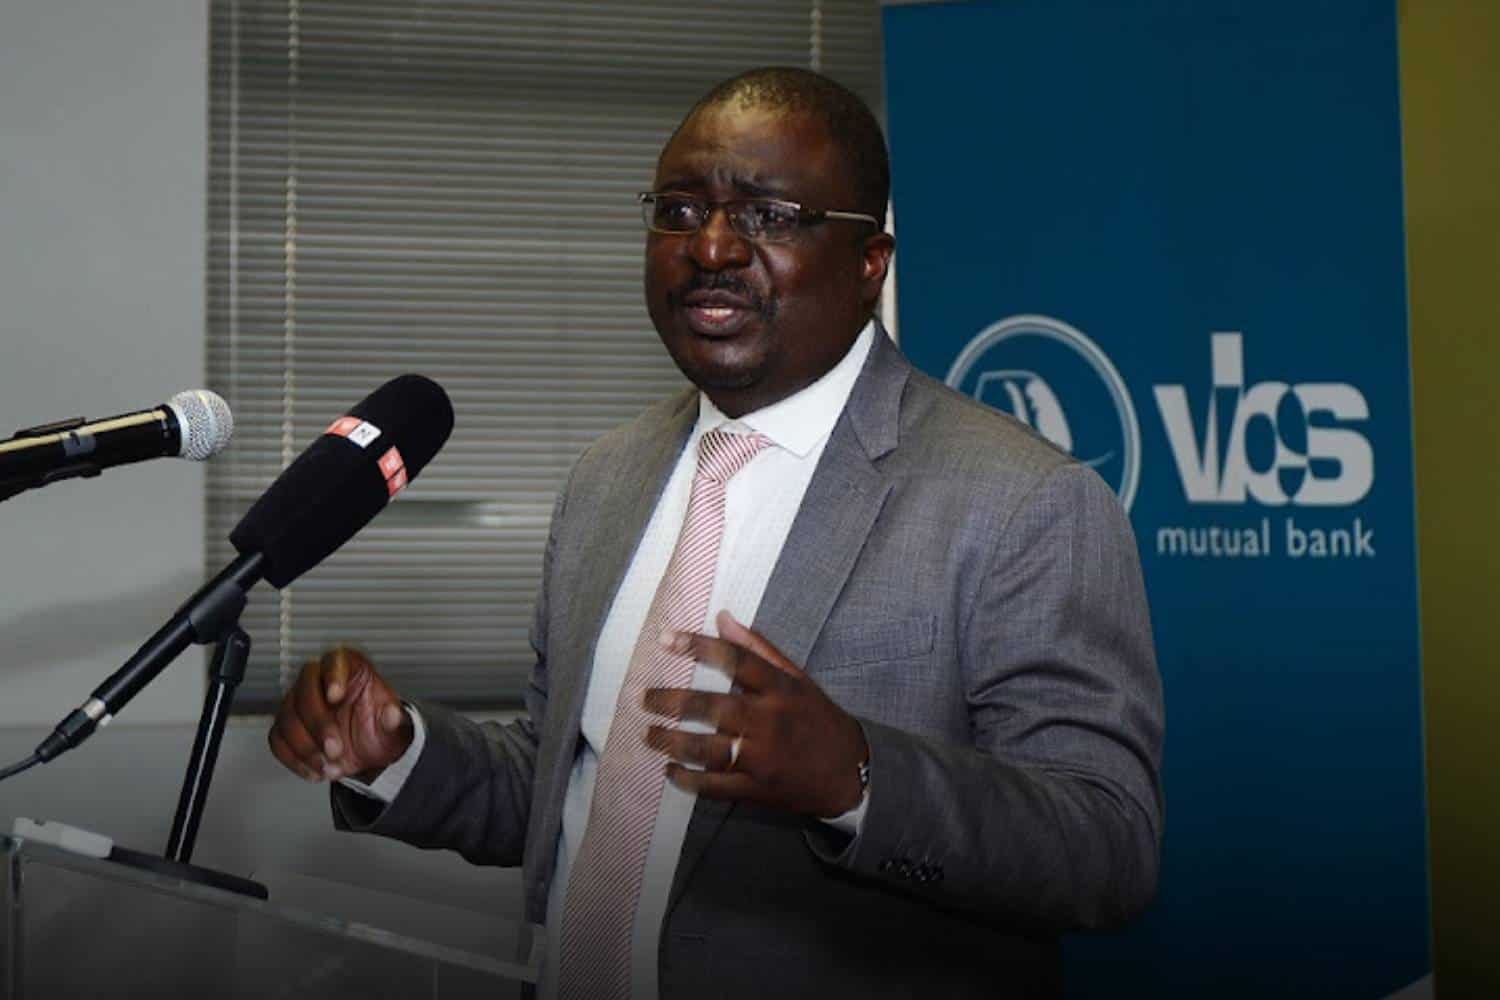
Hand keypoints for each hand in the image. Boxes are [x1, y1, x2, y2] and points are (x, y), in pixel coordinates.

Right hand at [267, 646, 412, 783]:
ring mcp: (297, 703)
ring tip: (329, 767)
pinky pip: (278, 740)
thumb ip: (394, 718)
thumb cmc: (377, 725)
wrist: (368, 750)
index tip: (336, 696)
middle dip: (318, 725)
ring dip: (306, 748)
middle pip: (304, 693)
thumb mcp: (392, 723)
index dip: (332, 676)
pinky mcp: (285, 727)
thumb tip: (392, 715)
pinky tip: (315, 771)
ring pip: (287, 719)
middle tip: (335, 749)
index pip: (334, 661)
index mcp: (347, 669)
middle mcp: (318, 681)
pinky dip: (295, 760)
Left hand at [643, 610, 868, 817]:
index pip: (736, 660)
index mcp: (780, 690)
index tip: (665, 639)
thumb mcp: (798, 678)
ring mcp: (762, 758)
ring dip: (672, 742)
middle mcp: (770, 722)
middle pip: (713, 707)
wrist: (850, 774)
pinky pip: (714, 786)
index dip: (699, 646)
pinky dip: (688, 780)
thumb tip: (722, 617)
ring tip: (649, 734)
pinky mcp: (756, 789)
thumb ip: (759, 649)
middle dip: (672, 701)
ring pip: (707, 749)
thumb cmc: (818, 719)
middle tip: (644, 698)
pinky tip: (670, 771)